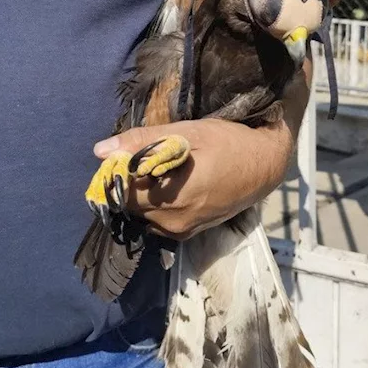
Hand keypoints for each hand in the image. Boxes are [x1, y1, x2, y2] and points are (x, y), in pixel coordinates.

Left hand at [91, 118, 290, 239]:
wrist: (267, 167)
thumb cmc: (231, 144)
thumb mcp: (189, 133)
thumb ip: (143, 141)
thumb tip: (101, 151)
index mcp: (173, 197)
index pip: (121, 191)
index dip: (119, 171)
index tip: (130, 155)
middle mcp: (173, 221)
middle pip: (130, 204)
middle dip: (131, 183)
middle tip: (148, 160)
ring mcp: (181, 231)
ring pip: (141, 214)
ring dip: (144, 195)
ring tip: (164, 174)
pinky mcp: (188, 234)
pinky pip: (157, 221)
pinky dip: (157, 205)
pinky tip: (173, 187)